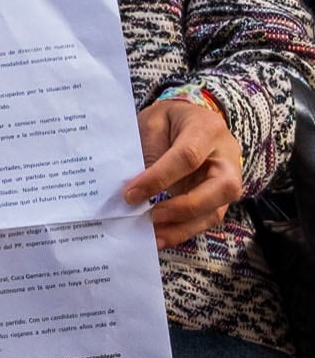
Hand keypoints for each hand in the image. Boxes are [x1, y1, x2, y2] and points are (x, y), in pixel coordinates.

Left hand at [125, 97, 242, 248]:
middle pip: (220, 188)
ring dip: (183, 227)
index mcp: (208, 129)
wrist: (192, 120)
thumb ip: (148, 149)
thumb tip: (135, 187)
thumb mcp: (154, 121)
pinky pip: (206, 219)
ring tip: (152, 237)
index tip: (130, 194)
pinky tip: (160, 237)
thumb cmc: (170, 121)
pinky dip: (183, 231)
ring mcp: (228, 180)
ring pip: (215, 211)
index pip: (188, 157)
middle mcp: (227, 158)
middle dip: (183, 207)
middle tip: (150, 217)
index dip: (159, 178)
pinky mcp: (219, 198)